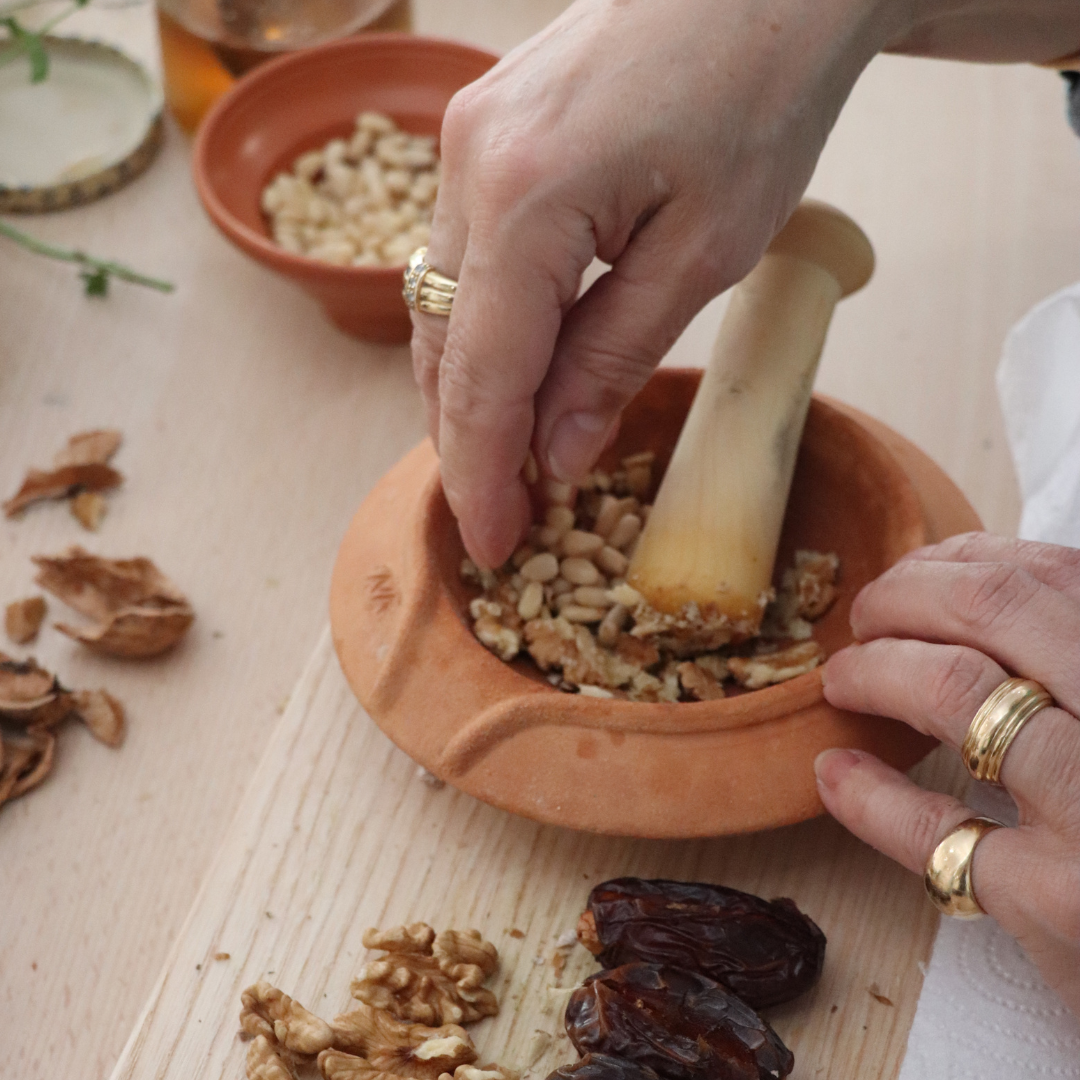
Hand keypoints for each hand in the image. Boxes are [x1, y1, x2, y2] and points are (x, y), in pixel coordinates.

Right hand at [412, 0, 895, 566]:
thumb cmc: (757, 99)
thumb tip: (555, 452)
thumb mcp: (703, 253)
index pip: (479, 377)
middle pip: (440, 347)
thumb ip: (613, 358)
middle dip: (468, 442)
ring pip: (439, 306)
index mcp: (524, 200)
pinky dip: (483, 327)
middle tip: (507, 514)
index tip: (494, 544)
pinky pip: (459, 258)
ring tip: (513, 456)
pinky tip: (519, 367)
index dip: (482, 473)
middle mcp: (467, 167)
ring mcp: (462, 142)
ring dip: (471, 388)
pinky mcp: (478, 135)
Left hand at [816, 533, 1079, 1013]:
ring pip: (955, 691)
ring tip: (843, 678)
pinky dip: (867, 794)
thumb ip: (1075, 669)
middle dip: (904, 595)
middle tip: (867, 616)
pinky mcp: (1058, 904)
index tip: (921, 574)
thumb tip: (985, 595)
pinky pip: (933, 827)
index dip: (964, 562)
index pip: (1054, 575)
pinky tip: (837, 772)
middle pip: (992, 605)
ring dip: (875, 669)